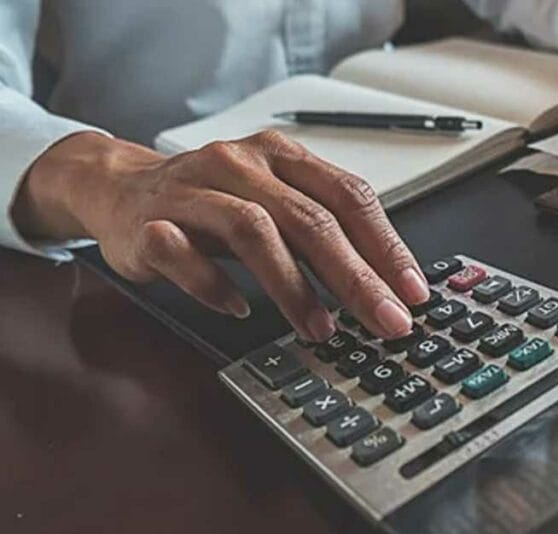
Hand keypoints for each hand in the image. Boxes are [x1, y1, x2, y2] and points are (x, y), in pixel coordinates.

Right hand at [13, 131, 429, 341]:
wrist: (120, 187)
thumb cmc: (213, 202)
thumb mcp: (276, 200)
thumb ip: (325, 232)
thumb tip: (387, 285)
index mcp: (281, 155)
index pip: (348, 195)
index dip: (386, 245)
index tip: (412, 291)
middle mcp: (240, 164)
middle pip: (310, 218)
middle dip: (355, 276)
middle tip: (385, 320)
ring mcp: (192, 191)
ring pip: (252, 231)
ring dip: (293, 287)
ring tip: (320, 328)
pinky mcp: (148, 223)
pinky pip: (182, 253)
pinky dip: (214, 286)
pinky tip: (238, 310)